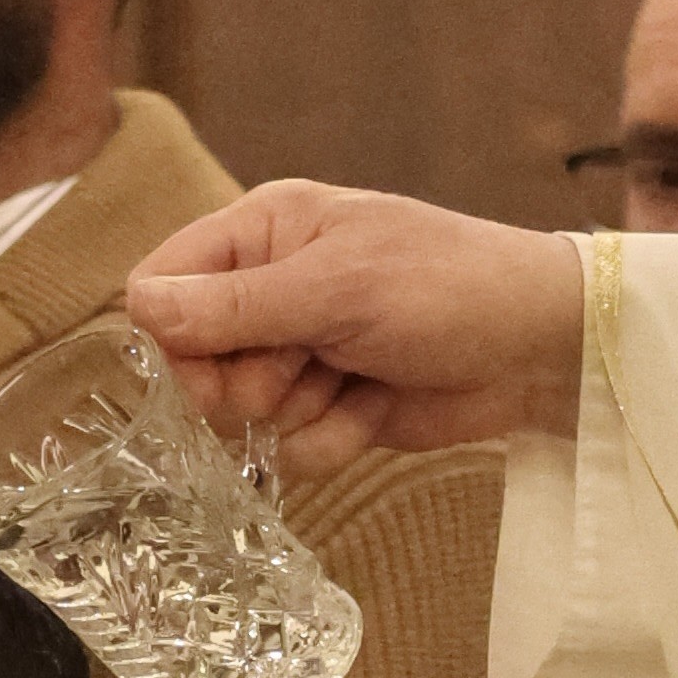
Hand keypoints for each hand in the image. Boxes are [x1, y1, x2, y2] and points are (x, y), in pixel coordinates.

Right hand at [124, 185, 584, 471]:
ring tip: (352, 378)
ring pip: (244, 410)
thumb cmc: (447, 286)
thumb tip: (137, 307)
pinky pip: (291, 446)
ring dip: (295, 409)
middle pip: (194, 358)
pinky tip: (373, 411)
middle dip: (244, 380)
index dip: (176, 335)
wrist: (540, 348)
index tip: (213, 365)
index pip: (164, 283)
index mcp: (264, 231)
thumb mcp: (336, 289)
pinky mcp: (334, 405)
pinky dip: (330, 439)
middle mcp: (273, 287)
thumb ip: (235, 307)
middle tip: (295, 373)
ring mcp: (303, 349)